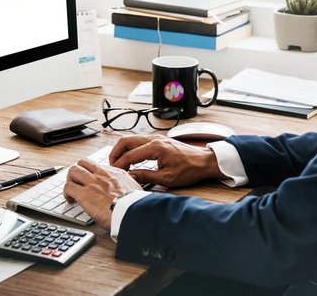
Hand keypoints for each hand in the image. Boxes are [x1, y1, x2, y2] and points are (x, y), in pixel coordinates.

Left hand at [63, 159, 141, 230]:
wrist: (131, 212)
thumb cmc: (135, 204)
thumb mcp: (136, 188)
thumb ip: (129, 184)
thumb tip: (131, 185)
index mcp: (115, 172)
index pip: (97, 165)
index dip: (90, 171)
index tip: (90, 179)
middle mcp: (102, 174)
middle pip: (82, 163)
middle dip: (78, 172)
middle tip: (77, 182)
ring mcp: (92, 183)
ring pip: (73, 171)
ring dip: (70, 180)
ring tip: (71, 190)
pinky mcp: (84, 194)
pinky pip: (68, 187)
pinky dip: (66, 193)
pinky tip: (70, 200)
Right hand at [109, 134, 224, 187]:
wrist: (204, 162)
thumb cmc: (189, 169)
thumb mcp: (167, 178)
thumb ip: (146, 176)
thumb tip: (130, 177)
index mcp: (155, 148)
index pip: (130, 155)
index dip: (119, 165)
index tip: (114, 173)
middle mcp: (154, 139)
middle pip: (126, 141)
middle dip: (116, 153)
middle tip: (112, 166)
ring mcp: (156, 138)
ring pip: (131, 139)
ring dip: (122, 150)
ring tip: (119, 163)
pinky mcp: (159, 140)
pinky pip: (139, 141)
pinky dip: (131, 148)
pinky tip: (131, 159)